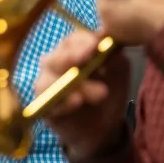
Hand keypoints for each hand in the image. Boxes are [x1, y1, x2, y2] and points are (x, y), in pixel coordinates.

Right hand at [35, 30, 130, 160]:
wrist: (104, 125)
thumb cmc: (109, 92)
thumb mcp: (118, 70)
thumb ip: (113, 54)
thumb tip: (106, 36)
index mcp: (72, 52)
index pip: (71, 41)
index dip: (81, 42)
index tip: (94, 46)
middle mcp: (53, 66)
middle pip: (52, 59)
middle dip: (68, 59)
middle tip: (86, 60)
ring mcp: (46, 87)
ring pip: (47, 81)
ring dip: (68, 85)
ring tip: (90, 93)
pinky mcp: (45, 108)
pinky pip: (47, 104)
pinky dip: (62, 103)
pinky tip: (76, 103)